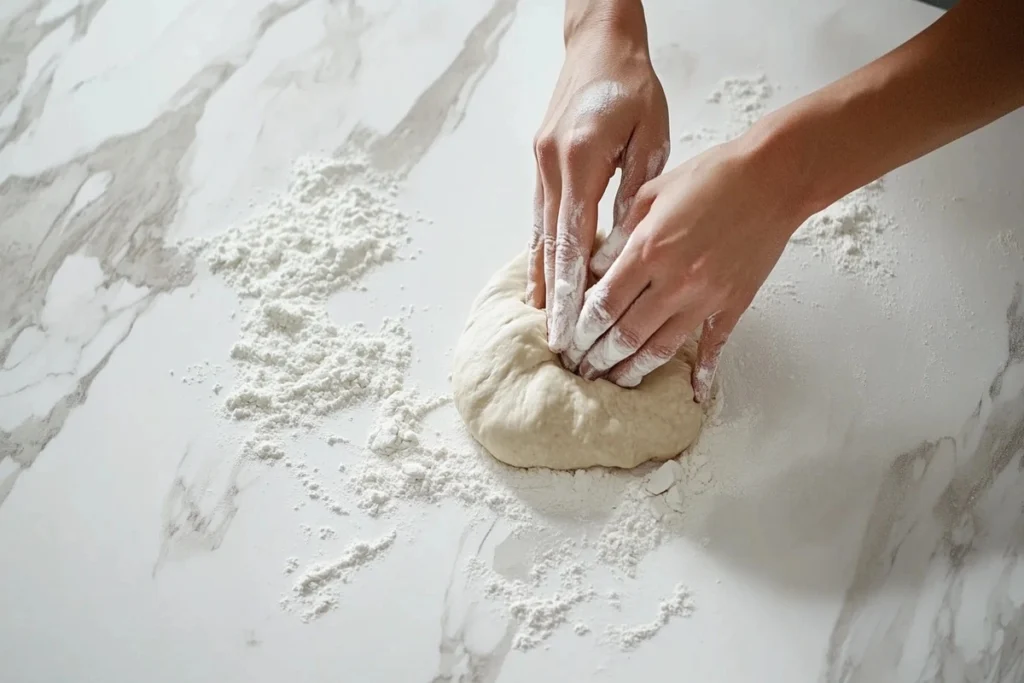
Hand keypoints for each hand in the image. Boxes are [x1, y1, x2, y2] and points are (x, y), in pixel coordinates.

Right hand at [528, 0, 669, 354]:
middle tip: (556, 339)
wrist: (599, 45)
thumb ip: (634, 193)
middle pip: (550, 245)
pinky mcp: (540, 163)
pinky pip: (537, 216)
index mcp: (581, 160)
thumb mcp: (649, 136)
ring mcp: (540, 165)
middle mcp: (552, 167)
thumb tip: (624, 248)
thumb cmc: (632, 86)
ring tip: (542, 319)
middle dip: (554, 296)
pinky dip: (538, 249)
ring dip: (542, 277)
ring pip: (538, 233)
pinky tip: (540, 275)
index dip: (573, 287)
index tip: (572, 324)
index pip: (574, 239)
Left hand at [563, 135, 811, 401]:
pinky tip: (692, 392)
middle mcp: (674, 282)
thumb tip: (596, 267)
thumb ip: (619, 233)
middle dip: (599, 357)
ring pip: (661, 348)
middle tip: (582, 369)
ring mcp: (706, 298)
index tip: (569, 342)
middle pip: (627, 334)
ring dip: (634, 369)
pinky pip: (713, 346)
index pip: (604, 304)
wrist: (775, 178)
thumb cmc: (713, 176)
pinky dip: (702, 372)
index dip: (582, 329)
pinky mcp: (733, 304)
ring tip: (614, 381)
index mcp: (648, 251)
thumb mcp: (652, 192)